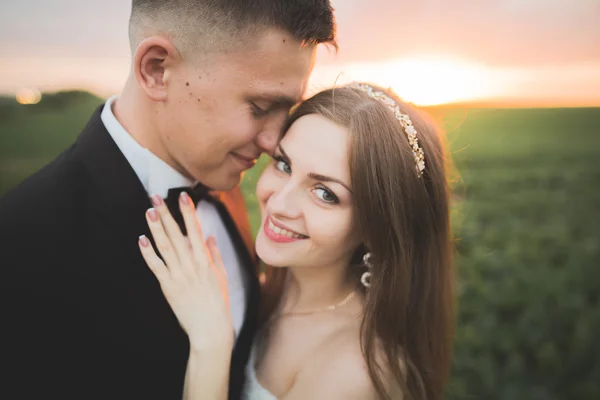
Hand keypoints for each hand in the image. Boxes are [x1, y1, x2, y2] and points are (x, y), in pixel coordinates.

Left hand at [138, 192, 232, 351]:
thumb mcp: (221, 276)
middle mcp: (192, 264)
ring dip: (156, 228)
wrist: (211, 328)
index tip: (183, 197)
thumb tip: (210, 238)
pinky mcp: (168, 287)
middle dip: (166, 214)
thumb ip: (215, 255)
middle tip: (156, 197)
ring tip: (149, 211)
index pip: (196, 230)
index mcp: (206, 260)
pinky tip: (142, 240)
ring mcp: (179, 275)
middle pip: (177, 234)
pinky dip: (148, 253)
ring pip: (165, 246)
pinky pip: (156, 266)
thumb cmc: (218, 303)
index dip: (188, 212)